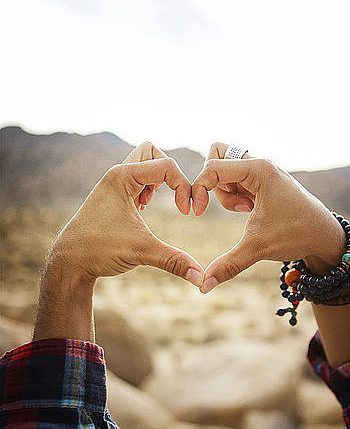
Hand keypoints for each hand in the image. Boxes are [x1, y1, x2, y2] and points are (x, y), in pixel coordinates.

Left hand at [48, 142, 203, 286]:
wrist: (69, 261)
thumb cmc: (99, 250)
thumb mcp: (142, 252)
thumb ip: (174, 260)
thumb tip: (200, 277)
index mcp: (123, 177)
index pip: (166, 165)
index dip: (184, 186)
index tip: (186, 212)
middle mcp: (117, 174)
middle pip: (152, 151)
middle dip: (169, 172)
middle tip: (168, 197)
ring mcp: (114, 183)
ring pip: (143, 162)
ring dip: (157, 179)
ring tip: (151, 205)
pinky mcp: (113, 194)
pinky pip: (136, 177)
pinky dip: (147, 187)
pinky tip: (142, 209)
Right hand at [192, 142, 345, 292]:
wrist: (324, 235)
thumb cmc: (296, 234)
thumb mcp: (259, 249)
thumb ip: (229, 265)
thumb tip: (204, 286)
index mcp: (259, 170)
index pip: (213, 166)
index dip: (199, 188)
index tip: (198, 212)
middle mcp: (260, 164)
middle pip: (216, 154)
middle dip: (214, 181)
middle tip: (231, 203)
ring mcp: (262, 170)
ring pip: (225, 167)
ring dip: (226, 190)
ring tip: (246, 210)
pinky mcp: (263, 179)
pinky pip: (235, 177)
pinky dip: (235, 192)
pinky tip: (250, 209)